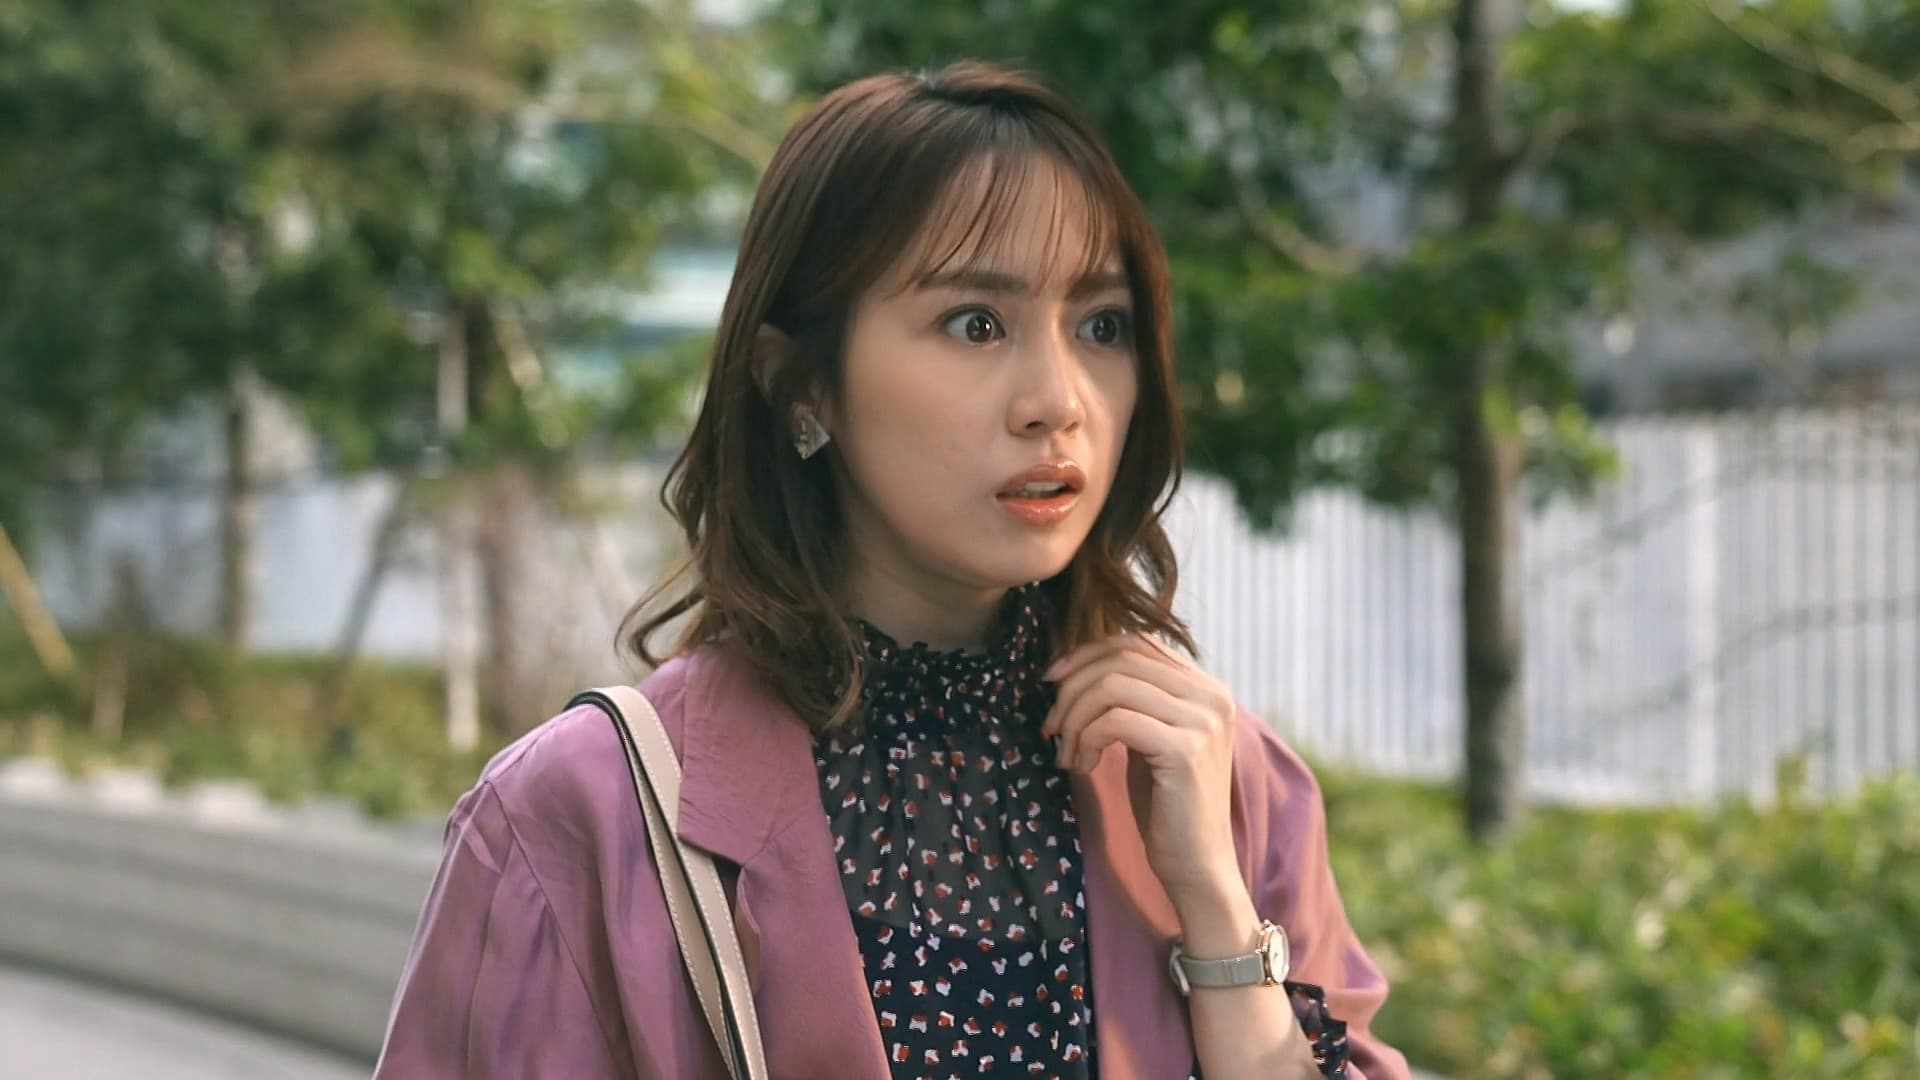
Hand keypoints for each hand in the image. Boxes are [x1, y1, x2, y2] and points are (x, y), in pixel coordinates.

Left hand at [1040, 632, 1244, 914]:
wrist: (1196, 865)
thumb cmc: (1166, 804)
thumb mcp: (1149, 737)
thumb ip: (1133, 699)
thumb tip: (1075, 664)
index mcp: (1206, 687)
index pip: (1135, 643)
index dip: (1085, 655)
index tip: (1052, 683)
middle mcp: (1212, 695)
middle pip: (1120, 659)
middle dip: (1072, 687)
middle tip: (1051, 727)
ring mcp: (1203, 720)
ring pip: (1111, 686)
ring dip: (1074, 718)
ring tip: (1067, 753)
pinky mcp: (1185, 750)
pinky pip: (1114, 720)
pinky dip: (1085, 739)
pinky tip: (1082, 766)